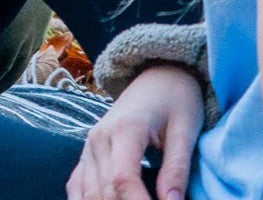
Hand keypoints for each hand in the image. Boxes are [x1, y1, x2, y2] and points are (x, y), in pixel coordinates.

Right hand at [67, 63, 203, 199]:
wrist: (159, 74)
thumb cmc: (176, 99)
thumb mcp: (185, 130)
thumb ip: (177, 169)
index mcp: (124, 128)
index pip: (123, 180)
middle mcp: (99, 137)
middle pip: (105, 192)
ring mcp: (89, 145)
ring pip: (89, 194)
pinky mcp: (87, 152)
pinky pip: (76, 185)